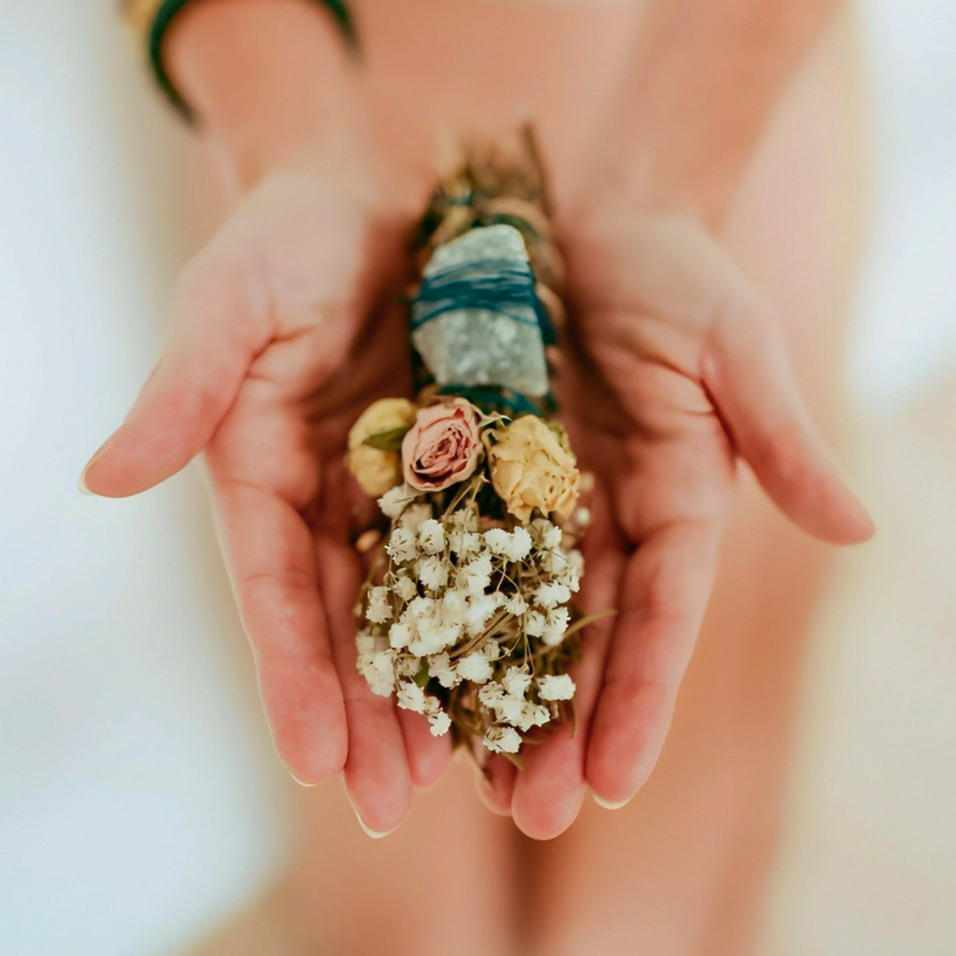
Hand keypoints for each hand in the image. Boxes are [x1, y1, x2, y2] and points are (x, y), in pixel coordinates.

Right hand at [80, 168, 450, 834]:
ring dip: (442, 688)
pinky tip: (536, 674)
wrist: (383, 190)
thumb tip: (100, 477)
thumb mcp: (230, 298)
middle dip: (368, 714)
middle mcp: (337, 498)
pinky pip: (502, 545)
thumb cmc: (292, 236)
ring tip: (468, 777)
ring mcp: (412, 486)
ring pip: (430, 605)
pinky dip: (513, 610)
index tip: (309, 758)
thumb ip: (181, 385)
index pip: (274, 590)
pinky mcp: (483, 461)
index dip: (290, 673)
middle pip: (353, 622)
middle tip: (389, 804)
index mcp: (265, 472)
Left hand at [477, 210, 873, 838]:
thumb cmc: (674, 270)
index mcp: (678, 500)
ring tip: (456, 782)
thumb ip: (781, 438)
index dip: (640, 696)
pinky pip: (442, 548)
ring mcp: (533, 496)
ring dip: (485, 693)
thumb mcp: (733, 343)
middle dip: (556, 726)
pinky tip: (399, 675)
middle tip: (525, 816)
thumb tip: (859, 530)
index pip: (661, 616)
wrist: (588, 210)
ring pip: (506, 613)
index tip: (615, 781)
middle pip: (579, 636)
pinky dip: (426, 611)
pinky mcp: (468, 465)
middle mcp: (604, 515)